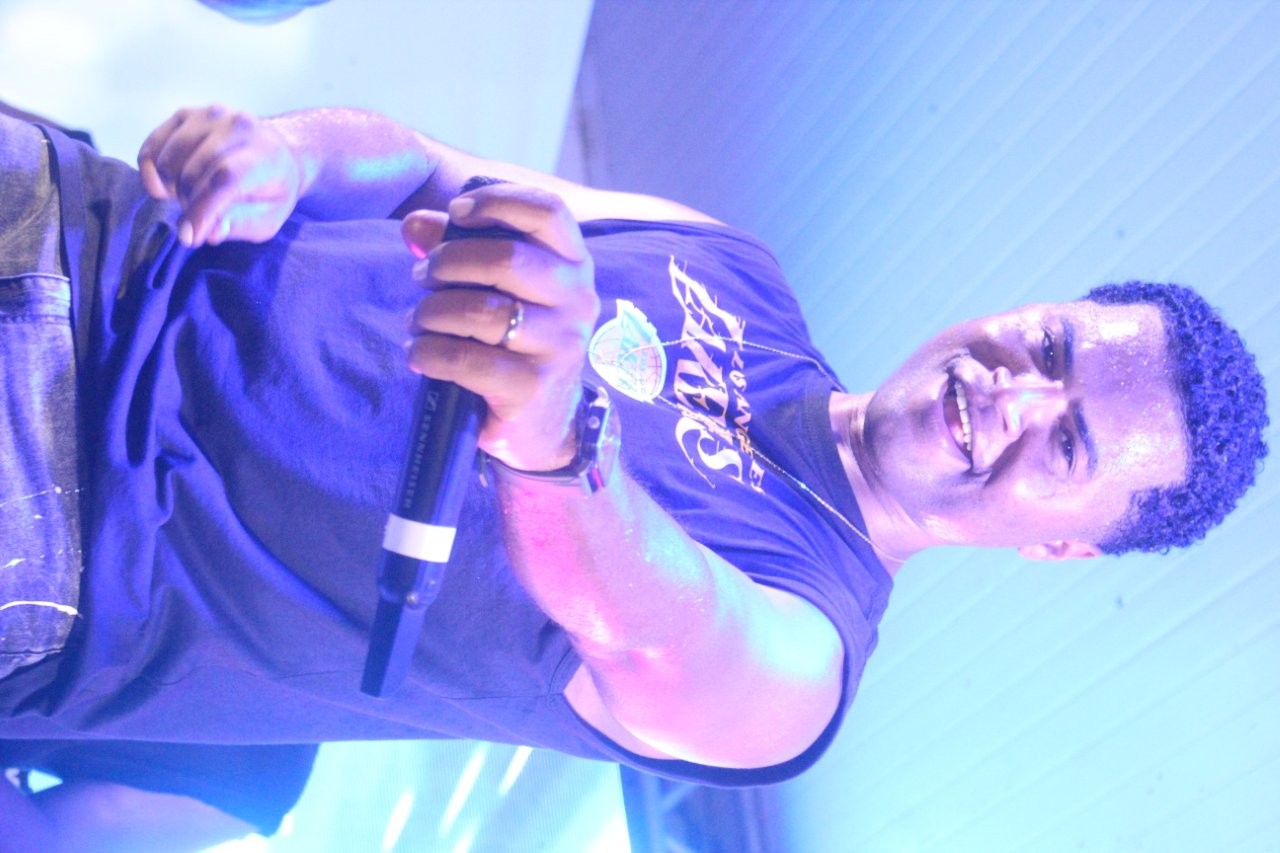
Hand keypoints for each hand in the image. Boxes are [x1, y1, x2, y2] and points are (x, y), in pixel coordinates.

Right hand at [137, 105, 304, 247]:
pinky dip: (151, 170)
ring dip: (171, 188)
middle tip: (197, 216)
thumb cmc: (272, 189)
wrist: (279, 149)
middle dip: (188, 204)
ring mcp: (209, 116)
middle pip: (193, 171)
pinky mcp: (186, 114)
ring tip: (189, 197)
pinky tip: (166, 184)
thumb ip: (241, 225)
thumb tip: (209, 233)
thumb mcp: (269, 217)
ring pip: (168, 159)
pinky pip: (153, 146)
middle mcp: (237, 127)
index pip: (224, 178)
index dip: (201, 210)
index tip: (189, 236)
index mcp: (265, 155)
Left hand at [401, 184, 599, 471]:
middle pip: (506, 257)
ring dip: (432, 311)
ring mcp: (560, 345)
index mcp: (573, 263)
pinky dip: (430, 352)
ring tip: (418, 320)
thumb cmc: (514, 340)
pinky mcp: (533, 386)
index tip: (456, 213)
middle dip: (447, 263)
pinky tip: (419, 353)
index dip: (498, 200)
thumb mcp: (495, 287)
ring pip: (482, 309)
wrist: (541, 422)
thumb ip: (458, 247)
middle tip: (422, 277)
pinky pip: (468, 359)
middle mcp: (576, 300)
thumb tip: (416, 224)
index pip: (548, 211)